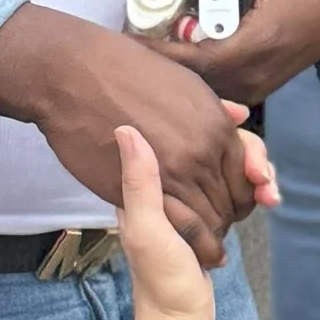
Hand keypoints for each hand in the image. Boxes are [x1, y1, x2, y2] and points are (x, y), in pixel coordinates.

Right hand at [18, 14, 258, 264]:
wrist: (71, 75)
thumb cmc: (122, 70)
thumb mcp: (180, 80)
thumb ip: (213, 106)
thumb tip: (240, 116)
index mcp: (215, 124)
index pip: (247, 173)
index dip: (243, 194)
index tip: (232, 204)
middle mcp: (203, 149)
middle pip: (233, 199)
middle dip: (228, 217)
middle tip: (218, 230)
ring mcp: (176, 171)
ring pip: (212, 217)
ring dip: (211, 234)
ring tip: (205, 244)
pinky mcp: (144, 190)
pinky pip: (186, 227)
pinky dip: (196, 243)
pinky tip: (192, 249)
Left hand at [114, 116, 273, 319]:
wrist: (180, 319)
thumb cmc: (159, 278)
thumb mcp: (146, 231)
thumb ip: (138, 182)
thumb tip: (126, 128)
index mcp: (148, 179)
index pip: (185, 129)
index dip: (214, 120)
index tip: (239, 118)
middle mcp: (172, 180)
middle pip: (217, 143)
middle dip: (249, 152)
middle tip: (263, 175)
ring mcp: (195, 194)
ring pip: (233, 163)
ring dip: (259, 171)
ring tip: (271, 193)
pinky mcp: (213, 209)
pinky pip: (240, 185)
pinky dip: (258, 188)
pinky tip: (269, 200)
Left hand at [151, 0, 319, 100]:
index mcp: (255, 43)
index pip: (195, 59)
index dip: (159, 50)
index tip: (130, 35)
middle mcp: (255, 75)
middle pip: (194, 79)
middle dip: (162, 59)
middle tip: (135, 36)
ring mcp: (258, 89)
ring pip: (206, 89)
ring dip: (178, 70)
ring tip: (153, 44)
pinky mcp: (260, 92)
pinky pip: (219, 89)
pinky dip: (197, 74)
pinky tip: (182, 53)